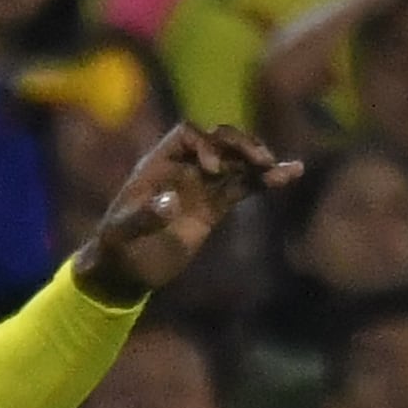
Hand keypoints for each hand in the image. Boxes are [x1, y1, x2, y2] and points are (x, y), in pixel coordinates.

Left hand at [79, 123, 298, 300]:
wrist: (126, 272)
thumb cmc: (116, 249)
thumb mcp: (121, 234)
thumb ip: (143, 217)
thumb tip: (171, 202)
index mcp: (158, 164)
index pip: (187, 135)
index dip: (204, 144)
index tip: (212, 171)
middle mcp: (183, 168)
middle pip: (217, 140)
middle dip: (239, 145)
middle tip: (259, 161)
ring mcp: (200, 186)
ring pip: (235, 161)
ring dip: (258, 160)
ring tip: (280, 168)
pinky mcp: (214, 206)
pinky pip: (243, 186)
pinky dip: (265, 180)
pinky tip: (292, 173)